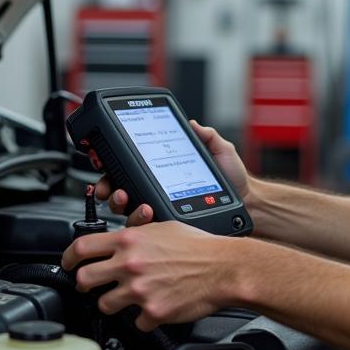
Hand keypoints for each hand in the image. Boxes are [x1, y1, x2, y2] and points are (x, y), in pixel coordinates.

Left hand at [61, 208, 236, 329]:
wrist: (224, 268)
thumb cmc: (199, 247)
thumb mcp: (163, 227)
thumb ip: (136, 234)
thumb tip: (120, 240)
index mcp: (130, 240)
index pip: (82, 247)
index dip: (68, 257)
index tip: (69, 263)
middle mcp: (130, 264)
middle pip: (84, 279)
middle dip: (85, 284)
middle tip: (92, 285)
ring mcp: (139, 291)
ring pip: (105, 305)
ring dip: (114, 303)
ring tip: (131, 297)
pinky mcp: (152, 312)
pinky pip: (135, 322)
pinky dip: (143, 317)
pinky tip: (155, 306)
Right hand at [93, 119, 250, 215]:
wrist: (246, 202)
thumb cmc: (233, 179)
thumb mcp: (220, 150)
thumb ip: (206, 135)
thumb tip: (192, 123)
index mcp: (161, 169)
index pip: (129, 165)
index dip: (111, 163)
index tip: (103, 157)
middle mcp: (156, 189)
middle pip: (118, 189)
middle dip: (108, 187)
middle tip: (113, 186)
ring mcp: (159, 209)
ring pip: (126, 209)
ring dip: (120, 203)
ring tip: (128, 198)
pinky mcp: (166, 226)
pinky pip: (144, 227)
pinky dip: (138, 219)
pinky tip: (146, 211)